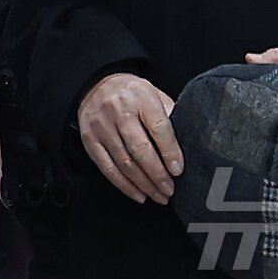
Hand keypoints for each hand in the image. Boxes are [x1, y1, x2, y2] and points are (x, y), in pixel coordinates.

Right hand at [77, 73, 181, 204]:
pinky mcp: (90, 140)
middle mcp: (119, 111)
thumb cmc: (131, 92)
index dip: (170, 152)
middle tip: (169, 190)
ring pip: (125, 162)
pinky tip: (138, 193)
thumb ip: (168, 115)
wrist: (95, 83)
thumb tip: (187, 144)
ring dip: (144, 184)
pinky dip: (124, 185)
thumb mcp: (154, 94)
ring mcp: (102, 127)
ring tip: (158, 195)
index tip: (178, 170)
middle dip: (157, 175)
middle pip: (140, 149)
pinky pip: (107, 168)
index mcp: (140, 97)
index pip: (158, 128)